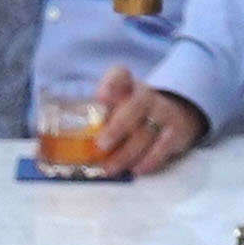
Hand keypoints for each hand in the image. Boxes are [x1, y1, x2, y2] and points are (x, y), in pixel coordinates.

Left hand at [82, 74, 211, 175]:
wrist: (172, 115)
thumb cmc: (132, 113)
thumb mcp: (116, 105)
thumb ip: (95, 115)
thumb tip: (66, 144)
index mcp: (127, 86)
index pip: (120, 74)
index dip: (111, 83)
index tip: (101, 96)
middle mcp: (146, 95)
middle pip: (136, 106)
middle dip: (118, 127)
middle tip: (101, 145)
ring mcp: (163, 112)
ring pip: (146, 132)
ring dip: (126, 153)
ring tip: (109, 168)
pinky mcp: (177, 131)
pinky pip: (164, 146)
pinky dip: (149, 160)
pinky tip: (136, 170)